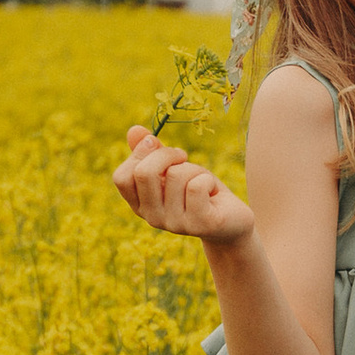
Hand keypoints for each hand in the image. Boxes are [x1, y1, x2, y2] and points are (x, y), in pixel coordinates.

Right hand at [113, 124, 253, 244]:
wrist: (232, 222)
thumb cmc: (200, 191)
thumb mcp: (174, 169)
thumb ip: (152, 153)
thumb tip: (134, 130)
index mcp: (140, 205)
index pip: (121, 177)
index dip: (138, 154)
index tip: (157, 144)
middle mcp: (152, 218)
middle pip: (144, 173)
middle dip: (166, 154)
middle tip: (182, 156)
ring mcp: (175, 224)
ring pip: (176, 175)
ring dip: (193, 169)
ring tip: (201, 181)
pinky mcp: (199, 224)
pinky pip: (197, 186)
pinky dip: (208, 179)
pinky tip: (212, 192)